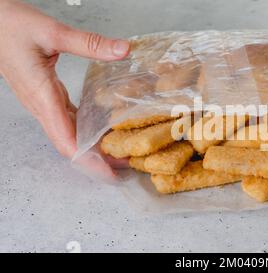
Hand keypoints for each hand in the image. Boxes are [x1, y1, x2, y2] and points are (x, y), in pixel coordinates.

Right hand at [0, 0, 129, 157]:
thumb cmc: (11, 26)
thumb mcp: (53, 32)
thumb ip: (89, 43)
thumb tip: (123, 50)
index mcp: (42, 96)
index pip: (66, 140)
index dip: (88, 160)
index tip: (109, 172)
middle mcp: (41, 105)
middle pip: (70, 144)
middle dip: (96, 160)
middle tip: (124, 166)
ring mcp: (42, 102)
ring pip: (68, 134)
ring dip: (91, 146)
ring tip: (118, 152)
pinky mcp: (45, 95)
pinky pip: (67, 120)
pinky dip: (84, 129)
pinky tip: (100, 130)